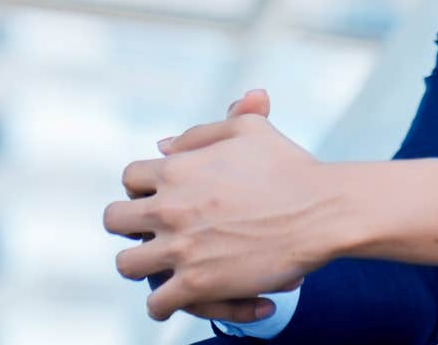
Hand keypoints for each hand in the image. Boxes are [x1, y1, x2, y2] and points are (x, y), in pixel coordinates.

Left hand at [107, 90, 322, 321]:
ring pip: (126, 264)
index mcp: (177, 169)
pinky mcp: (196, 283)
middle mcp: (169, 207)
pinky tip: (176, 300)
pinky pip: (156, 304)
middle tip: (153, 231)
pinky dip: (163, 306)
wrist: (322, 211)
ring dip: (140, 264)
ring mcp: (179, 248)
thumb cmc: (291, 167)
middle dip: (131, 224)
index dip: (144, 187)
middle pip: (115, 220)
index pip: (131, 177)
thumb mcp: (250, 131)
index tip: (162, 196)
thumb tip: (164, 144)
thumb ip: (204, 131)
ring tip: (157, 266)